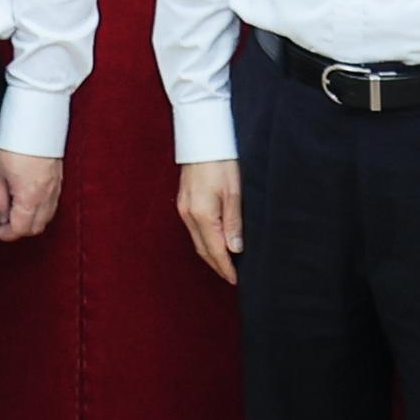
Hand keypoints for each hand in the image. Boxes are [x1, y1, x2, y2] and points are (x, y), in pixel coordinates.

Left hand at [0, 147, 64, 241]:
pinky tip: (29, 202)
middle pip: (36, 228)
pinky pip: (52, 205)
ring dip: (32, 221)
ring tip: (16, 212)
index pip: (21, 229)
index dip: (7, 234)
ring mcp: (56, 188)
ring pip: (47, 218)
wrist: (35, 121)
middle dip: (20, 230)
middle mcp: (47, 196)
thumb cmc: (14, 144)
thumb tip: (1, 217)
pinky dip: (41, 211)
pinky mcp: (59, 180)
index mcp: (30, 197)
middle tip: (5, 224)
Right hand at [176, 159, 244, 285]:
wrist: (203, 138)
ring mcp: (183, 208)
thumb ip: (234, 223)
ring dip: (210, 254)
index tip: (235, 280)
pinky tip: (214, 241)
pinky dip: (204, 241)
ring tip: (226, 263)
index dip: (225, 268)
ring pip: (196, 241)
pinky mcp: (183, 202)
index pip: (215, 250)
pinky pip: (193, 229)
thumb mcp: (234, 192)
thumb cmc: (221, 161)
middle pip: (203, 249)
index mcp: (202, 214)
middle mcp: (188, 215)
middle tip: (232, 277)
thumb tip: (235, 249)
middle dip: (217, 265)